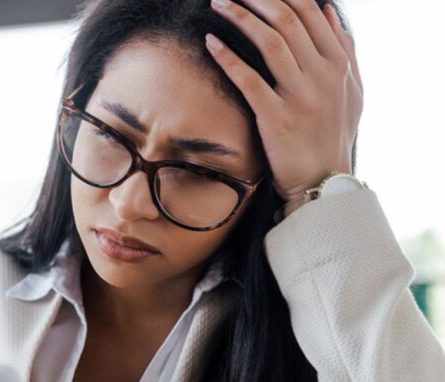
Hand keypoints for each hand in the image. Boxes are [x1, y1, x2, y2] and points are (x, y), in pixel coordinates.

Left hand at [205, 0, 363, 201]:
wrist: (324, 181)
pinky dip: (229, 57)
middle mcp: (323, 74)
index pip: (310, 14)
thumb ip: (344, 50)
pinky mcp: (276, 117)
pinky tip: (211, 42)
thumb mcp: (352, 90)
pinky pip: (249, 80)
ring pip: (270, 42)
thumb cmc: (333, 135)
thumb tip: (329, 12)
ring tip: (218, 3)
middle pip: (288, 21)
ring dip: (241, 17)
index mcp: (339, 64)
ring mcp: (300, 95)